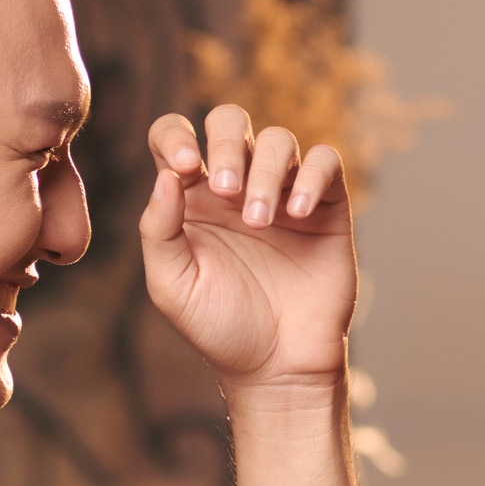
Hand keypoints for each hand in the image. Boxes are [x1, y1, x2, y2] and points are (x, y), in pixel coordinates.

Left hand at [140, 107, 354, 392]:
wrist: (277, 365)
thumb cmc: (219, 327)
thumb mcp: (172, 285)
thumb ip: (158, 230)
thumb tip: (166, 176)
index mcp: (190, 197)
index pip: (174, 135)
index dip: (177, 135)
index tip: (187, 167)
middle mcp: (236, 185)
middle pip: (229, 120)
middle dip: (228, 145)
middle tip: (227, 193)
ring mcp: (283, 192)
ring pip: (279, 139)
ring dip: (266, 172)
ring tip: (261, 221)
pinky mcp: (325, 206)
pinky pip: (325, 162)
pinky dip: (311, 177)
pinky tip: (296, 214)